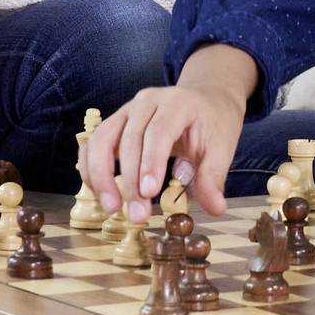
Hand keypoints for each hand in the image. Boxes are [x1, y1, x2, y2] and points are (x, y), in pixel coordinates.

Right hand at [80, 81, 243, 221]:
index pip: (159, 132)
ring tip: (111, 208)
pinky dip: (92, 170)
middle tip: (137, 214)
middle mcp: (146, 102)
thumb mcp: (222, 147)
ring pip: (102, 140)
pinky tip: (102, 195)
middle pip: (130, 139)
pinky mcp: (114, 124)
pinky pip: (93, 145)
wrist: (203, 99)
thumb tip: (215, 208)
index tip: (149, 193)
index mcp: (177, 103)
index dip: (151, 163)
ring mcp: (126, 111)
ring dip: (101, 176)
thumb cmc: (212, 123)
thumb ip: (212, 177)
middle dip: (130, 181)